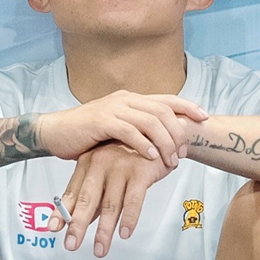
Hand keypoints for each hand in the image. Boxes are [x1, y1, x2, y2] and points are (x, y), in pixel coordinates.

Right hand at [42, 89, 205, 166]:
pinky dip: (144, 145)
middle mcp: (124, 100)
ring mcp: (113, 109)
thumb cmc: (86, 135)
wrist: (54, 132)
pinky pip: (130, 132)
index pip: (166, 99)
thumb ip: (137, 129)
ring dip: (165, 142)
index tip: (205, 118)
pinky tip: (151, 157)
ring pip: (150, 121)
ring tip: (170, 160)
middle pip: (163, 110)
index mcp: (130, 99)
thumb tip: (162, 140)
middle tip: (183, 153)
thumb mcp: (116, 128)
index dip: (188, 106)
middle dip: (178, 132)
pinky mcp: (101, 121)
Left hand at [61, 141, 175, 255]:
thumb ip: (95, 194)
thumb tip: (79, 221)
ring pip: (110, 204)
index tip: (53, 228)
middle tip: (71, 245)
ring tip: (100, 250)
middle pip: (87, 200)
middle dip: (77, 225)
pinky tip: (125, 234)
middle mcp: (101, 163)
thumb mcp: (108, 171)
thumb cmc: (132, 156)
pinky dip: (129, 218)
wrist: (162, 135)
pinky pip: (133, 199)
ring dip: (104, 231)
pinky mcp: (141, 171)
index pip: (72, 192)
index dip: (62, 212)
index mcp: (88, 162)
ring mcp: (120, 167)